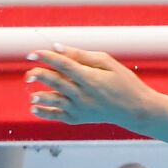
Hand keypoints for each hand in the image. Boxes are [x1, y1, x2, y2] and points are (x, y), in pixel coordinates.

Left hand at [25, 46, 161, 129]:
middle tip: (29, 71)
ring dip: (39, 95)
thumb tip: (58, 48)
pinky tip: (34, 107)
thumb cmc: (125, 83)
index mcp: (92, 79)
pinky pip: (59, 116)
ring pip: (54, 101)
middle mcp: (84, 95)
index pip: (64, 65)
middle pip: (55, 82)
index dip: (46, 57)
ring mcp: (82, 109)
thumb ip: (82, 55)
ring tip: (31, 88)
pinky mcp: (81, 118)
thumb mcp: (109, 63)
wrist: (138, 110)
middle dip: (39, 75)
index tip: (32, 53)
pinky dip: (45, 113)